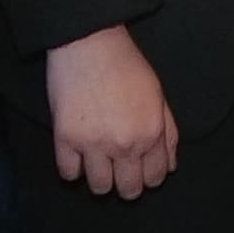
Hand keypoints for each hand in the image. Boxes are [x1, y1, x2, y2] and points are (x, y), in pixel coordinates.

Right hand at [48, 27, 182, 197]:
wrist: (89, 43)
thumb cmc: (126, 65)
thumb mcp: (158, 95)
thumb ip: (168, 133)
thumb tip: (169, 166)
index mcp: (151, 133)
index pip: (155, 177)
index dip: (149, 177)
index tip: (140, 171)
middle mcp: (125, 144)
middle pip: (129, 189)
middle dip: (127, 185)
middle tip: (119, 171)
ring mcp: (94, 144)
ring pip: (99, 188)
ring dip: (100, 180)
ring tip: (97, 164)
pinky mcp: (65, 139)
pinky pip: (68, 173)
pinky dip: (73, 169)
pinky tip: (77, 157)